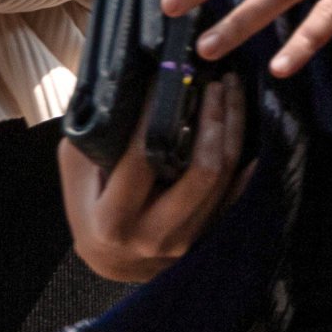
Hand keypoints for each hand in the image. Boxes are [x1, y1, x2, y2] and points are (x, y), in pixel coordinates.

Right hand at [59, 84, 248, 282]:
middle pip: (201, 170)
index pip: (144, 157)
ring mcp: (184, 242)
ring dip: (232, 128)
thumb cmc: (87, 202)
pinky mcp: (206, 239)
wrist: (106, 257)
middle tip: (215, 81)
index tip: (168, 74)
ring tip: (230, 90)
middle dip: (214, 117)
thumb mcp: (77, 167)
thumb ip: (99, 133)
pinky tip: (254, 128)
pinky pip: (236, 196)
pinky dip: (247, 162)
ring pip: (223, 178)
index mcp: (113, 220)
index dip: (157, 112)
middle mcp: (152, 236)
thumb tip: (129, 82)